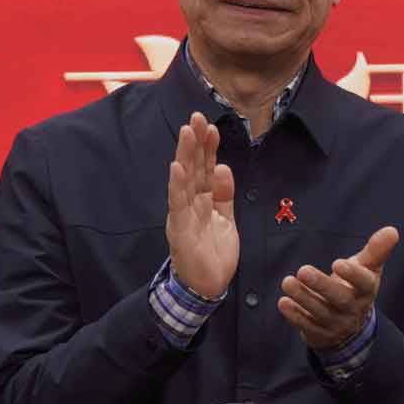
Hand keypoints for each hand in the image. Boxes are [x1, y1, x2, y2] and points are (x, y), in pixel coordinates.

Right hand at [163, 113, 241, 304]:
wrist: (206, 286)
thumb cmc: (213, 252)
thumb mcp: (226, 220)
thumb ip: (225, 195)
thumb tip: (224, 167)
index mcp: (203, 200)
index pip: (205, 169)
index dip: (208, 148)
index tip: (211, 126)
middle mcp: (190, 203)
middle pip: (193, 168)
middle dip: (195, 142)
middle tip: (197, 116)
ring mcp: (183, 214)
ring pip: (184, 180)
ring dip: (185, 155)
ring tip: (187, 132)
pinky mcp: (179, 229)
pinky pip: (177, 204)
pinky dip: (177, 185)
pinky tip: (177, 167)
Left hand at [276, 225, 399, 355]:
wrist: (350, 327)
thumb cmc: (356, 288)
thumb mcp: (368, 269)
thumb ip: (376, 250)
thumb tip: (393, 230)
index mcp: (366, 290)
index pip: (364, 283)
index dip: (352, 275)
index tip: (337, 263)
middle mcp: (352, 308)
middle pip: (339, 298)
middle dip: (321, 285)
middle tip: (303, 270)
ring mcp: (336, 323)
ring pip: (320, 312)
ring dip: (303, 297)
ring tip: (287, 282)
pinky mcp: (319, 333)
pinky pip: (307, 325)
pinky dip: (295, 315)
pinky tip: (283, 302)